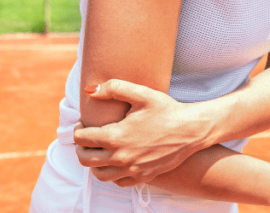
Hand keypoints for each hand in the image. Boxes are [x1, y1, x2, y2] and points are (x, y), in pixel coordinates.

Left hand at [74, 79, 210, 186]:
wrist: (192, 130)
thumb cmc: (167, 109)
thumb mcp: (141, 93)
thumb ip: (114, 88)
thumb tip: (90, 90)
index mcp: (115, 136)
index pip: (81, 139)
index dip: (78, 129)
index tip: (84, 123)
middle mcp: (120, 157)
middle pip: (85, 159)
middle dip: (81, 147)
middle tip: (88, 138)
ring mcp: (131, 169)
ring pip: (99, 174)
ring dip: (94, 163)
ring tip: (100, 150)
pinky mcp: (143, 176)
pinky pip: (118, 182)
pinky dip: (112, 173)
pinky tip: (118, 160)